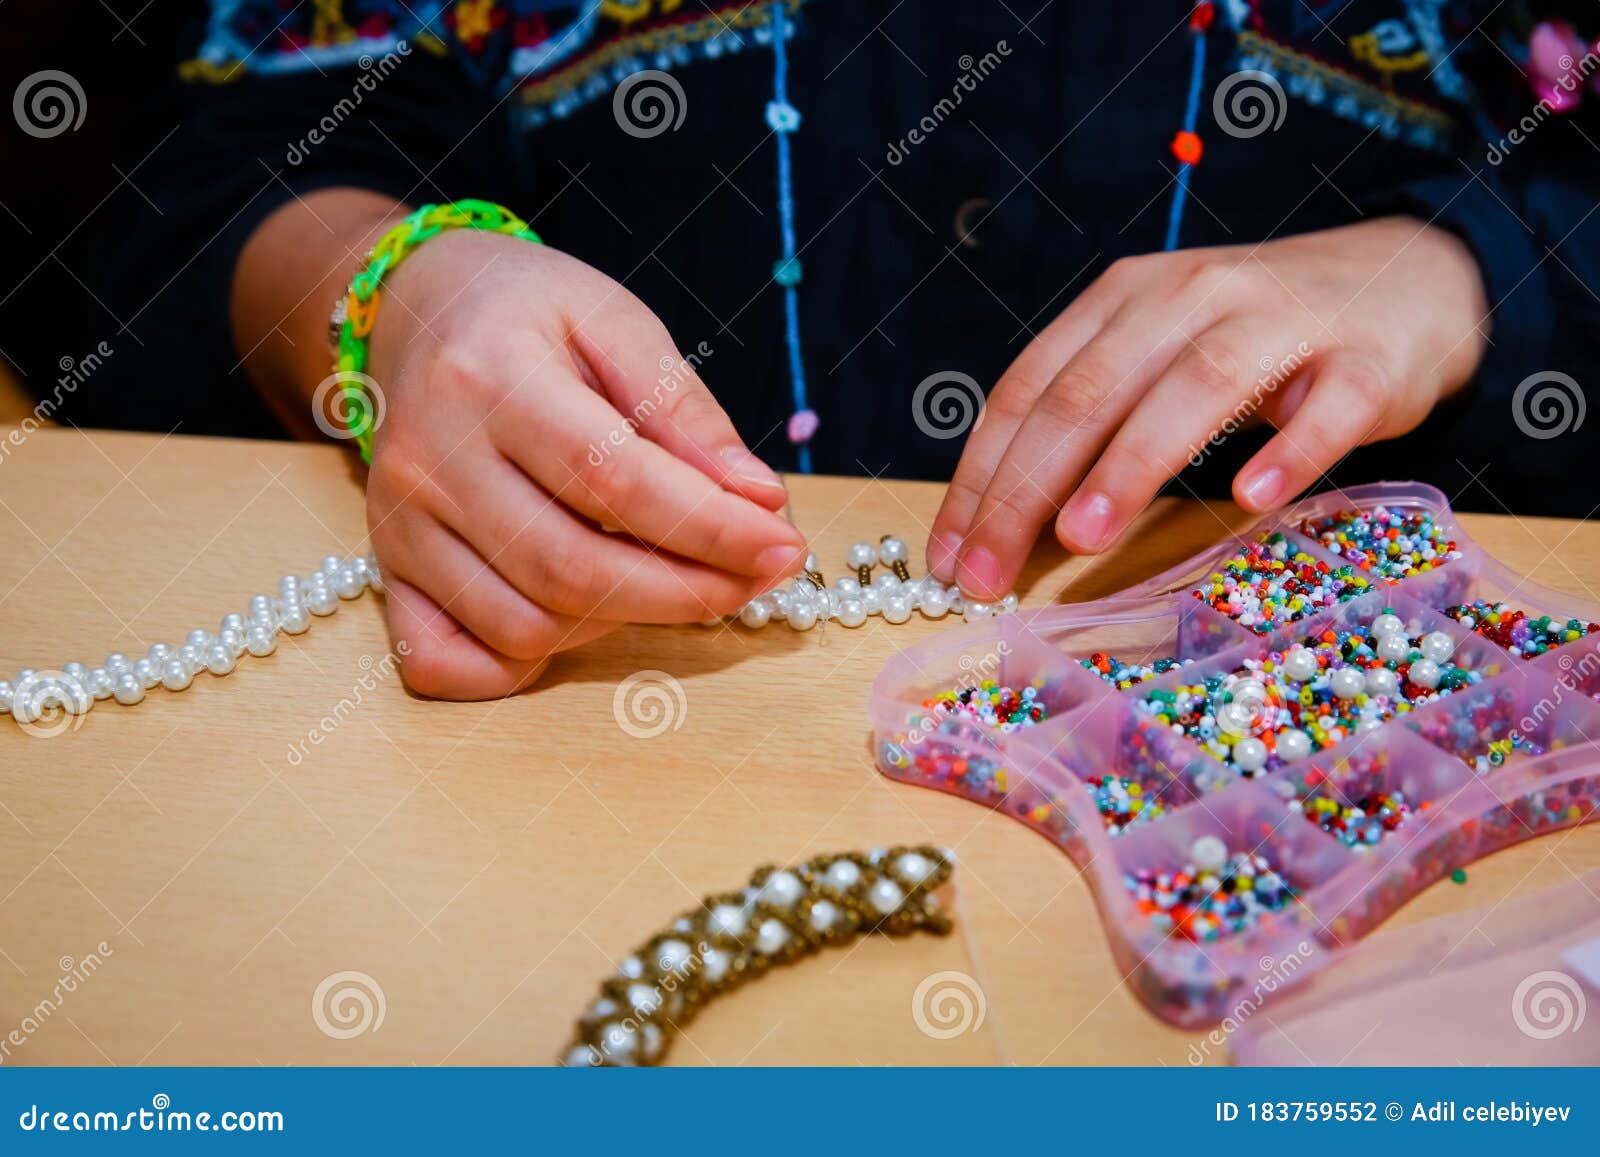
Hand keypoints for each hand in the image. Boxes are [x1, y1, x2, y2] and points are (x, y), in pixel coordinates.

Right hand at [363, 231, 806, 698]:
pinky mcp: (386, 570)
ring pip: (524, 625)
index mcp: (490, 376)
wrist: (416, 311)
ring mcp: (398, 524)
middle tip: (754, 578)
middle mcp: (429, 458)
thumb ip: (686, 412)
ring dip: (620, 622)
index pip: (615, 481)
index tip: (782, 546)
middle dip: (686, 591)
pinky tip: (575, 618)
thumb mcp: (617, 323)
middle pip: (572, 570)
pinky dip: (518, 667)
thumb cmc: (529, 316)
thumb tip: (758, 501)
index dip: (710, 529)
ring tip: (669, 576)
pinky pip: (444, 662)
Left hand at [927, 217, 1489, 598]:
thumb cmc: (1255, 339)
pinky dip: (1287, 452)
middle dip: (1027, 487)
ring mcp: (1280, 321)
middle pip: (1091, 393)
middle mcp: (1189, 296)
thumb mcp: (1156, 356)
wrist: (1407, 282)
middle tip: (987, 573)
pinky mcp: (1365, 360)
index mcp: (1124, 300)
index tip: (948, 558)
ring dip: (1132, 463)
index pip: (1032, 389)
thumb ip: (1090, 420)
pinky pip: (1326, 409)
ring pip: (1195, 388)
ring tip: (1083, 535)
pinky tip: (1250, 499)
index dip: (982, 474)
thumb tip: (1004, 523)